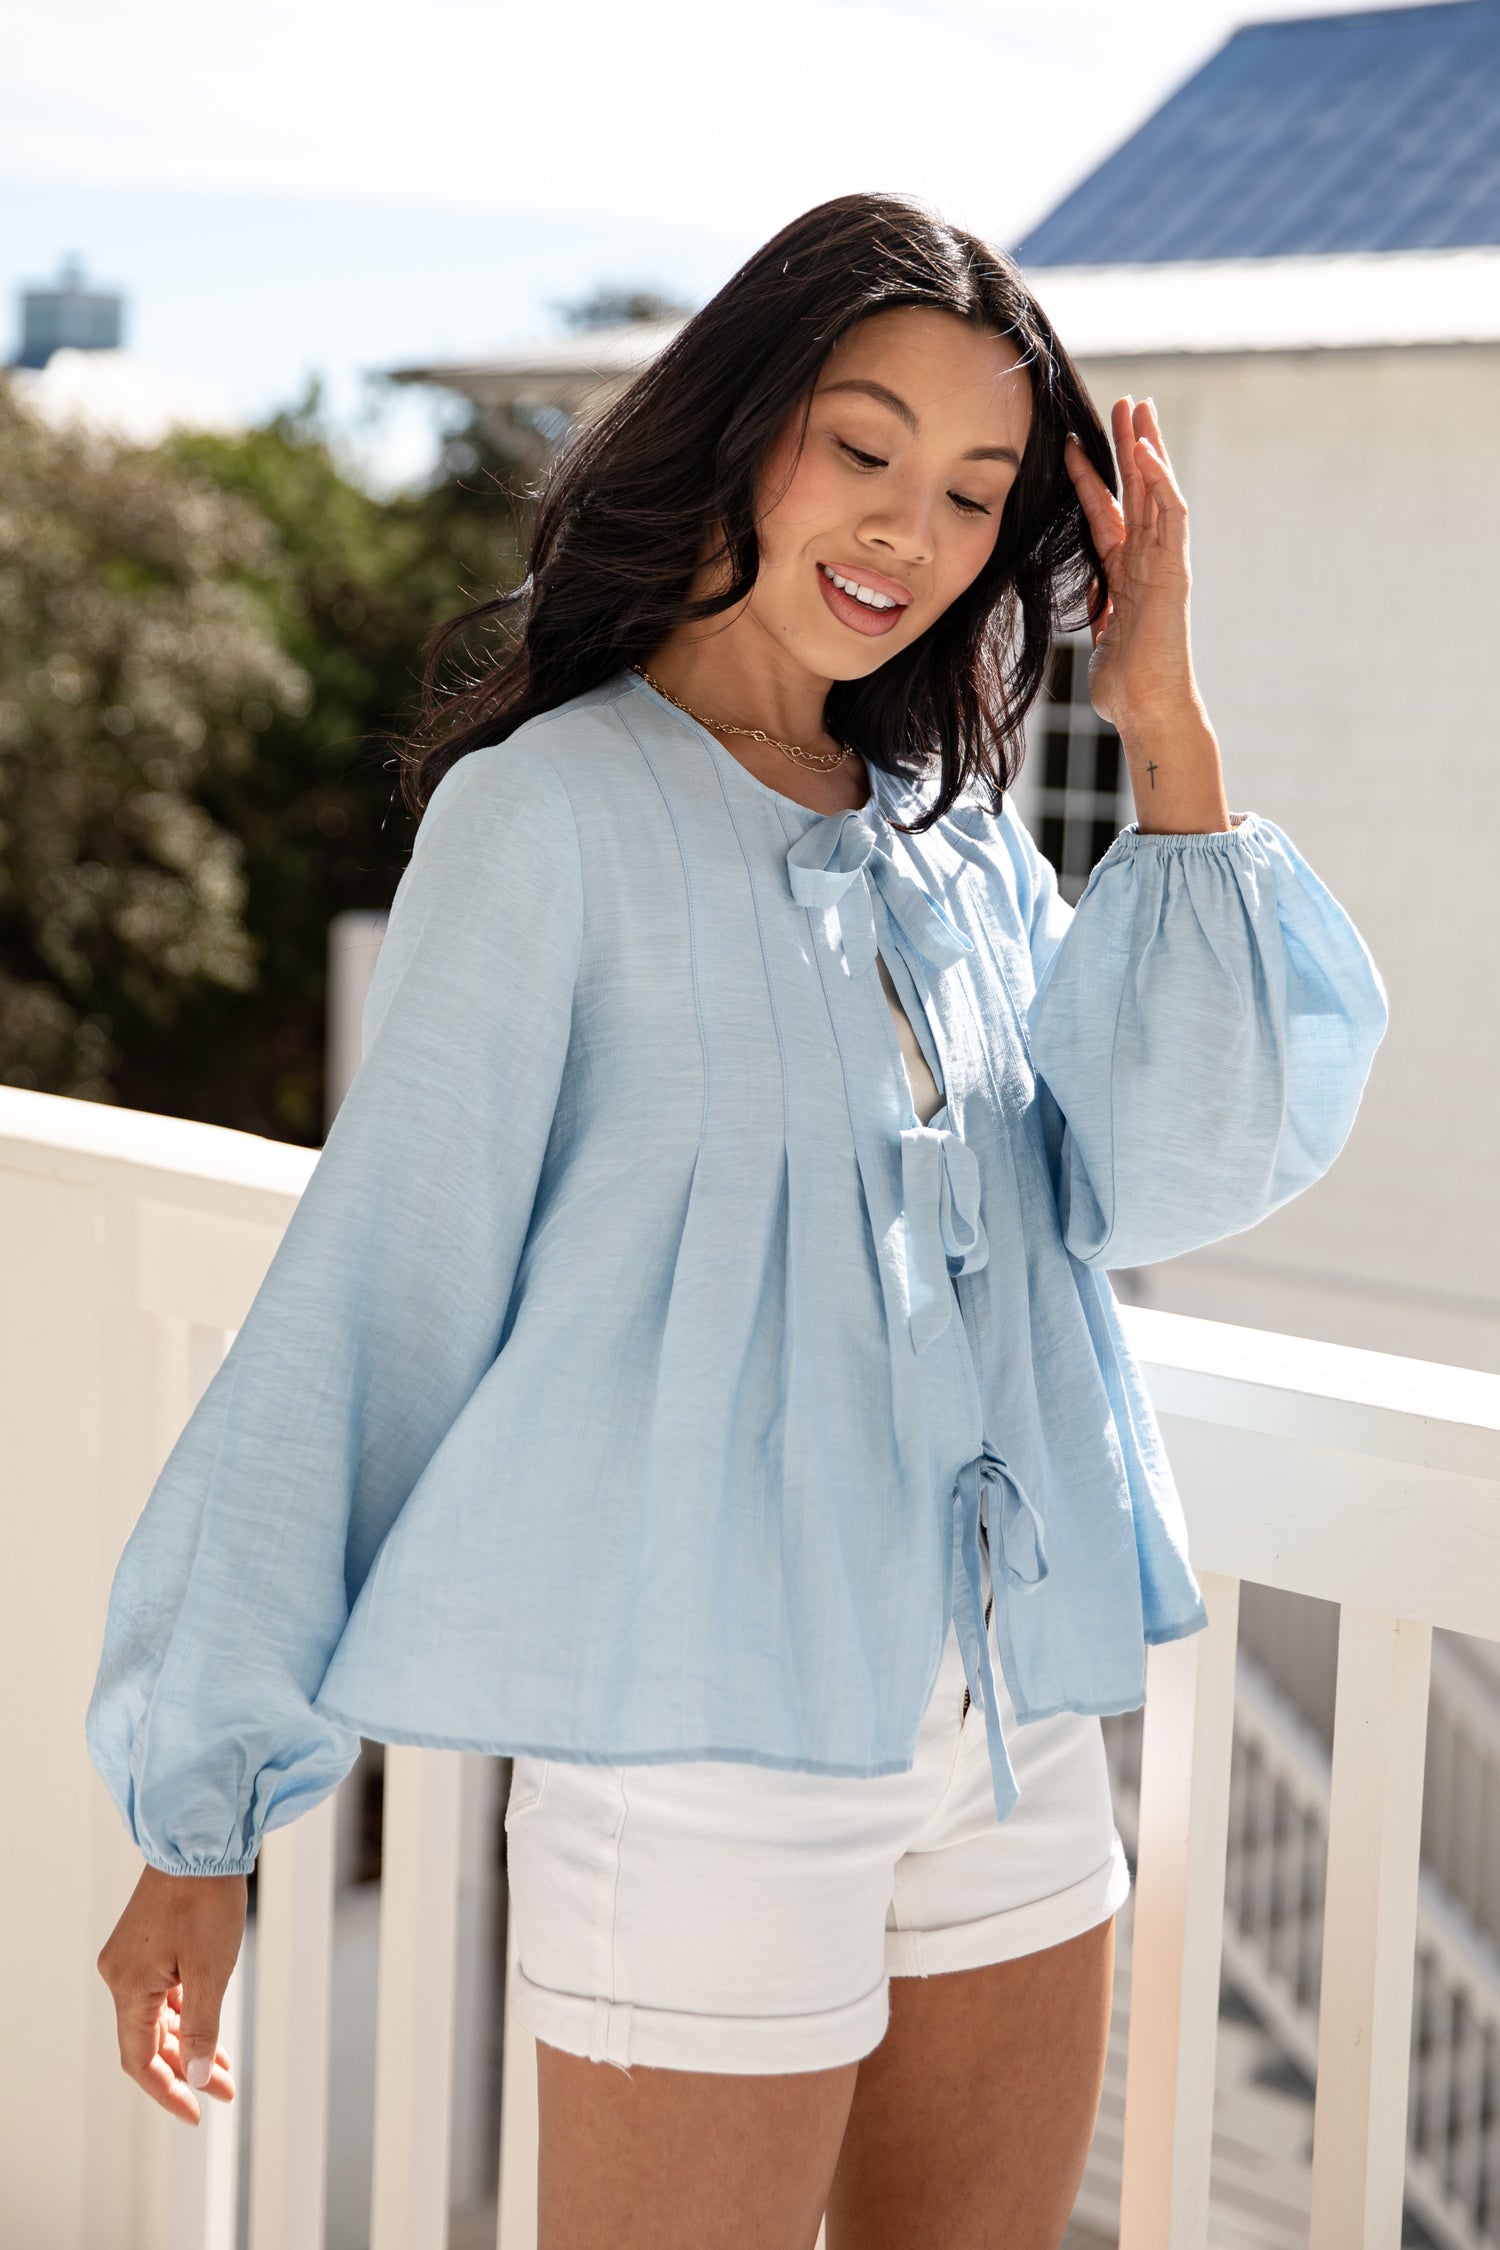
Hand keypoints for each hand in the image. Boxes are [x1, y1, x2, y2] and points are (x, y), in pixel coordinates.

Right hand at [96, 1863, 245, 2125]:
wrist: (201, 1839)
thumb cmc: (206, 1900)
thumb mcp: (211, 1971)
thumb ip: (200, 2030)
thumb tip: (193, 2077)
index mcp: (128, 1986)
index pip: (140, 2059)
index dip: (167, 2091)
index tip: (195, 2113)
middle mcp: (121, 1975)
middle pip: (149, 2040)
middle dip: (185, 2069)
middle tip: (223, 2092)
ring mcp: (132, 1958)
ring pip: (158, 2017)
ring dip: (189, 2043)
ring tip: (222, 2069)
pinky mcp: (147, 1943)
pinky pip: (163, 1992)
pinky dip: (187, 2013)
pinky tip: (210, 2029)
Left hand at [1063, 395, 1199, 733]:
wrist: (1147, 710)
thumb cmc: (1124, 688)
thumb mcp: (1100, 640)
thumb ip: (1099, 615)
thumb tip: (1091, 604)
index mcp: (1126, 575)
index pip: (1106, 514)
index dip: (1090, 480)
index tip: (1071, 446)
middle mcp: (1148, 562)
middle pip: (1137, 491)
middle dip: (1128, 446)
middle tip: (1122, 402)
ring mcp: (1165, 563)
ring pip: (1158, 492)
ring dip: (1148, 448)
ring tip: (1138, 407)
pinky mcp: (1176, 570)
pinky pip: (1172, 515)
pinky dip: (1160, 480)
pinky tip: (1146, 450)